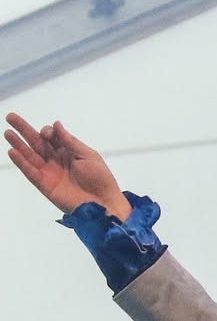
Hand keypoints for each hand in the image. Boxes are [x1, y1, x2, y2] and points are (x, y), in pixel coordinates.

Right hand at [6, 114, 126, 217]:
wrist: (102, 203)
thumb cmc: (100, 179)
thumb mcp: (88, 155)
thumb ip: (70, 141)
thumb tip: (57, 124)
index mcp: (69, 152)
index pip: (51, 137)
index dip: (47, 132)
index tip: (49, 133)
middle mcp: (56, 160)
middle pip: (37, 142)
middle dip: (24, 130)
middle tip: (10, 117)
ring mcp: (49, 172)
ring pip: (30, 155)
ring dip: (18, 144)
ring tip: (8, 133)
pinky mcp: (44, 184)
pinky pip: (30, 172)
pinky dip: (21, 162)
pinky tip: (12, 151)